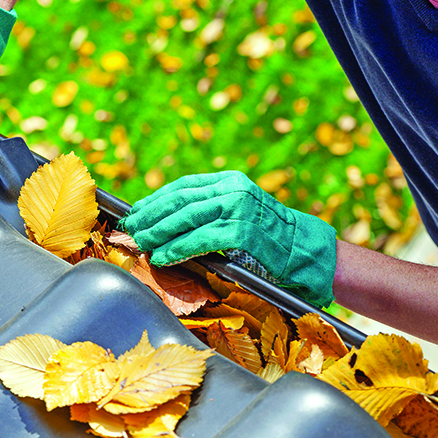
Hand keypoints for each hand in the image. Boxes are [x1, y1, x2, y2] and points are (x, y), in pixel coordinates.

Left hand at [120, 171, 337, 307]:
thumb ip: (210, 210)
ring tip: (141, 242)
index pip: (183, 186)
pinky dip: (178, 248)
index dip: (156, 199)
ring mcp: (238, 209)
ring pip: (186, 218)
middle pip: (180, 200)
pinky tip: (163, 256)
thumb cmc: (269, 238)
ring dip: (158, 232)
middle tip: (131, 228)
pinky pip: (200, 239)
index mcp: (230, 181)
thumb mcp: (239, 212)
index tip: (136, 211)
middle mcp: (233, 189)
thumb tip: (167, 221)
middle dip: (151, 215)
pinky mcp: (242, 232)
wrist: (306, 251)